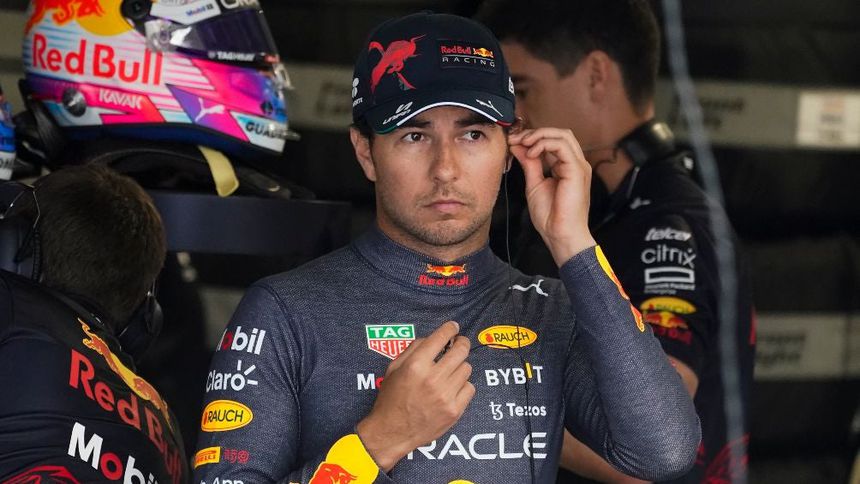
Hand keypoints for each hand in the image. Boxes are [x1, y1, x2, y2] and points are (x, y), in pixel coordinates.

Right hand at [356, 321, 474, 471]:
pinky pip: (470, 388)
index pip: (440, 338)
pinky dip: (463, 385)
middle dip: (462, 343)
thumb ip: (413, 349)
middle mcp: (432, 379)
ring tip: (450, 371)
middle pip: (461, 351)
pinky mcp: (454, 410)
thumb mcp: (394, 368)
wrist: (392, 432)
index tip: (453, 327)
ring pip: (467, 369)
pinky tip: (452, 388)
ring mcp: (445, 396)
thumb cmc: (391, 399)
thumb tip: (433, 338)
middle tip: (460, 343)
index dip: (450, 329)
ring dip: (460, 366)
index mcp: (416, 366)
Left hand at [508, 128, 595, 265]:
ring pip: (562, 135)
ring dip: (539, 135)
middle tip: (517, 139)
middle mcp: (575, 163)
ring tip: (523, 144)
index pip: (553, 141)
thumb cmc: (550, 216)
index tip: (513, 141)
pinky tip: (531, 153)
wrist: (560, 235)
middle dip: (536, 132)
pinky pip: (561, 146)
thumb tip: (519, 146)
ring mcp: (578, 165)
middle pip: (560, 133)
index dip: (533, 137)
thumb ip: (529, 163)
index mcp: (567, 166)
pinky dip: (544, 144)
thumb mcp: (534, 183)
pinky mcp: (576, 170)